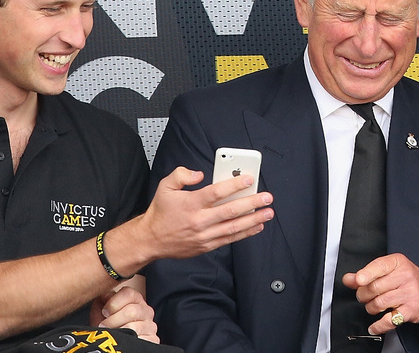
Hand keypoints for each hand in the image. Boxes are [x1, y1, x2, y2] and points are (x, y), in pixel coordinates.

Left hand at [89, 286, 158, 342]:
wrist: (110, 343)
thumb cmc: (106, 325)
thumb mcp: (101, 310)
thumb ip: (103, 298)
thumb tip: (106, 295)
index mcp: (135, 300)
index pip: (129, 293)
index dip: (113, 303)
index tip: (105, 312)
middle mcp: (146, 311)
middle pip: (131, 311)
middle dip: (113, 320)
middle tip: (104, 326)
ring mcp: (150, 326)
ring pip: (133, 327)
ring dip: (118, 332)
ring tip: (111, 334)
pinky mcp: (153, 339)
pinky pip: (139, 340)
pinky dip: (127, 341)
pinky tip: (122, 340)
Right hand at [140, 166, 274, 258]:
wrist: (150, 240)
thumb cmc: (160, 213)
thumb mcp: (165, 187)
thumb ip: (181, 175)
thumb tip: (199, 174)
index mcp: (190, 203)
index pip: (216, 193)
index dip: (234, 185)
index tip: (249, 179)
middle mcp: (199, 220)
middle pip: (230, 211)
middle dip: (252, 203)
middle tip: (267, 197)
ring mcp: (204, 234)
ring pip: (233, 227)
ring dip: (253, 220)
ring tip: (268, 212)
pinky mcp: (206, 245)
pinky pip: (229, 239)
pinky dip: (245, 233)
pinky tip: (256, 226)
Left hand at [342, 253, 418, 334]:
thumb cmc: (410, 280)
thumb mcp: (391, 271)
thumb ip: (368, 274)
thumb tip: (348, 279)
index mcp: (398, 263)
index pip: (380, 266)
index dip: (366, 274)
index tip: (358, 280)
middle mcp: (405, 276)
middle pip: (375, 287)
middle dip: (363, 294)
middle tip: (364, 296)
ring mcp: (409, 294)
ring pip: (379, 303)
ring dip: (370, 308)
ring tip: (373, 306)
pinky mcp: (411, 310)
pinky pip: (389, 320)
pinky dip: (378, 325)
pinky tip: (373, 326)